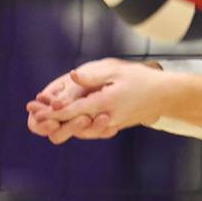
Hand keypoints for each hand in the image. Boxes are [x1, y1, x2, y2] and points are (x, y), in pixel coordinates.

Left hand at [26, 58, 164, 143]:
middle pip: (74, 125)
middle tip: (35, 116)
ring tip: (47, 119)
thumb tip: (72, 76)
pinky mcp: (116, 125)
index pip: (73, 111)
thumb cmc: (143, 79)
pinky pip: (94, 129)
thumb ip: (93, 75)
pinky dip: (79, 127)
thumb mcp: (118, 71)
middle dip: (54, 121)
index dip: (52, 112)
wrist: (166, 96)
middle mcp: (107, 118)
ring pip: (83, 129)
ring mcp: (112, 124)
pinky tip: (70, 122)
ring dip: (65, 125)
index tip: (36, 111)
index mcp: (105, 103)